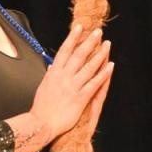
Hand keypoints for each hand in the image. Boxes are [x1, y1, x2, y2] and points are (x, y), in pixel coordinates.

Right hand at [22, 24, 112, 151]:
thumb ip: (50, 75)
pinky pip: (95, 83)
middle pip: (79, 55)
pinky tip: (111, 66)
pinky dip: (103, 74)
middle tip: (98, 32)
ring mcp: (73, 86)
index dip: (73, 37)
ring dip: (99, 54)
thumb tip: (52, 66)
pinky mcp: (80, 97)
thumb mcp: (43, 86)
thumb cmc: (41, 107)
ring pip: (89, 66)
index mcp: (53, 72)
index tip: (80, 27)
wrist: (41, 123)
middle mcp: (64, 77)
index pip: (64, 50)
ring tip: (107, 45)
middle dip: (89, 42)